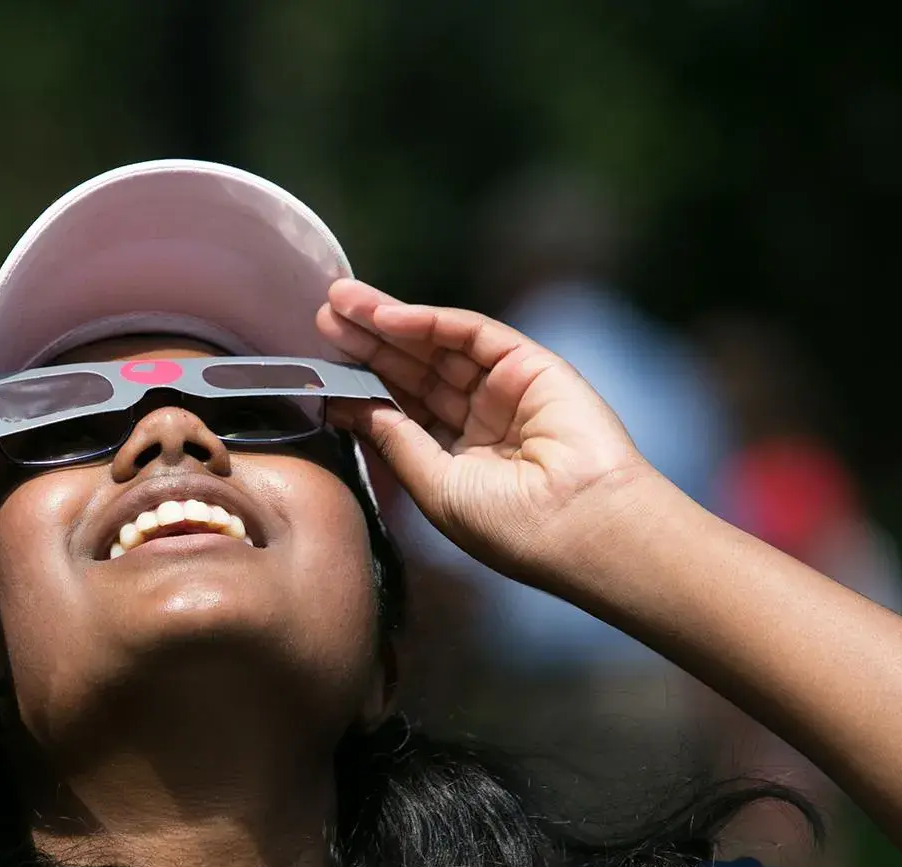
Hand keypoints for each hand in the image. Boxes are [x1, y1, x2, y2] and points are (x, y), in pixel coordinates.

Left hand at [317, 279, 660, 583]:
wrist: (582, 526)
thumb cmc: (511, 527)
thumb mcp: (435, 487)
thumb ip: (396, 441)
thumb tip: (349, 406)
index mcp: (458, 461)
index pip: (400, 412)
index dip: (360, 388)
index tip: (318, 372)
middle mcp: (481, 422)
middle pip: (412, 372)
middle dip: (367, 344)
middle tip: (321, 319)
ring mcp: (506, 391)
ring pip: (436, 346)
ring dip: (387, 323)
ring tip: (340, 305)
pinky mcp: (530, 364)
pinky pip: (471, 334)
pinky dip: (428, 321)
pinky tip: (385, 317)